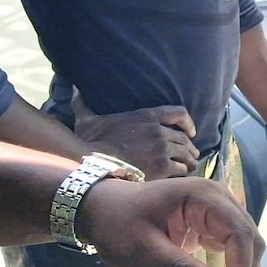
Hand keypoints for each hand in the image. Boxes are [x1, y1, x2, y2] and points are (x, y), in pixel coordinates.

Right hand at [73, 93, 199, 178]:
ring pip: (185, 154)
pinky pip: (180, 170)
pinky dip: (182, 174)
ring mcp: (162, 149)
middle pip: (184, 138)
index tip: (191, 131)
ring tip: (190, 166)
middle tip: (192, 154)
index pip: (178, 113)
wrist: (94, 165)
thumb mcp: (87, 119)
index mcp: (146, 116)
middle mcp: (158, 130)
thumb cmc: (91, 143)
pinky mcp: (163, 167)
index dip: (188, 122)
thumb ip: (83, 104)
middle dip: (189, 147)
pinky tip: (180, 177)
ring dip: (189, 161)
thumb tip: (73, 88)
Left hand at [77, 175, 264, 266]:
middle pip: (248, 238)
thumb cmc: (118, 225)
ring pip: (245, 244)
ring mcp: (217, 209)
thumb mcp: (142, 251)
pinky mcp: (212, 223)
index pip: (238, 232)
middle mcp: (218, 199)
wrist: (103, 209)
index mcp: (203, 197)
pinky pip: (233, 247)